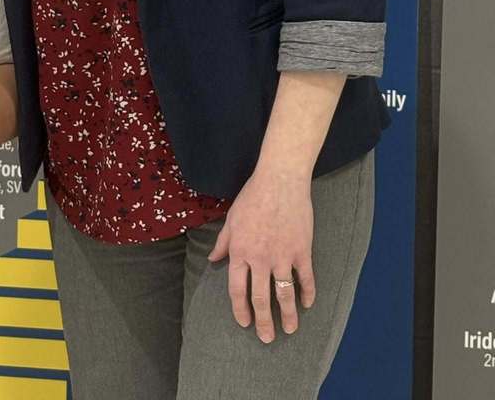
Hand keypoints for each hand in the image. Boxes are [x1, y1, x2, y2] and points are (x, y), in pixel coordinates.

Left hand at [208, 169, 314, 342]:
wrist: (279, 181)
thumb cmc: (252, 198)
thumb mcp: (231, 220)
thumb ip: (223, 243)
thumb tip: (212, 260)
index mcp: (240, 251)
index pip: (238, 289)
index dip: (240, 309)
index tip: (244, 323)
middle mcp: (260, 258)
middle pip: (261, 298)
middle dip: (263, 321)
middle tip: (266, 339)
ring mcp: (283, 256)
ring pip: (285, 294)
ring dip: (287, 315)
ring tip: (289, 330)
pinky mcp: (302, 251)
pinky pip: (306, 278)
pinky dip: (307, 293)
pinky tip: (307, 304)